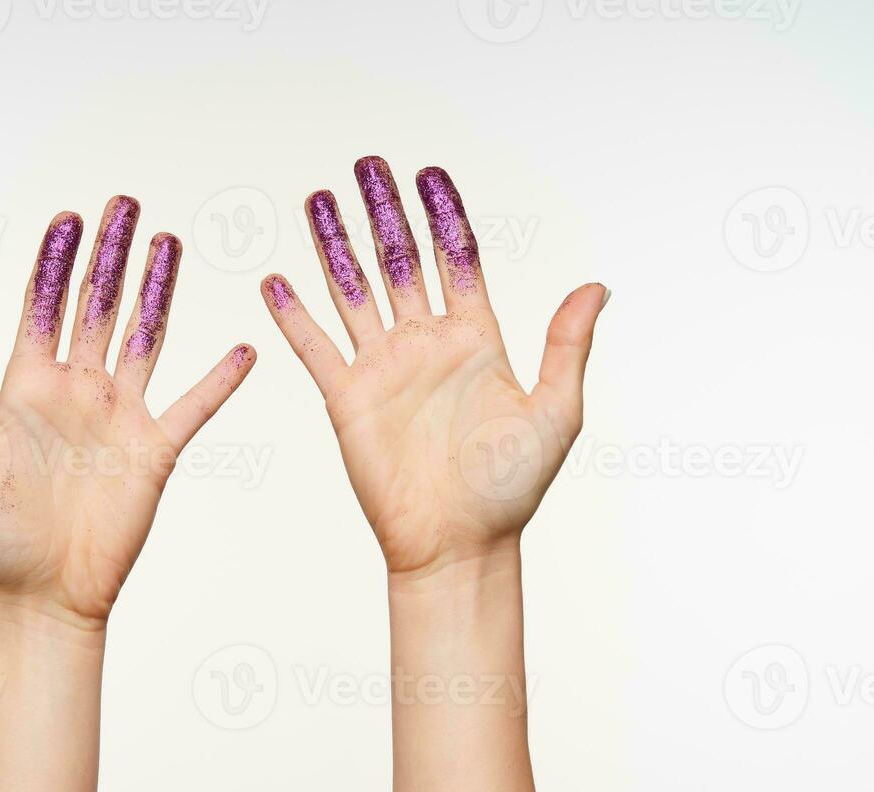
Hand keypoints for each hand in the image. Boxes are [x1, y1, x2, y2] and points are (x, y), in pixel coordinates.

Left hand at [0, 196, 255, 628]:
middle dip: (110, 255)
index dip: (55, 262)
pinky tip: (242, 349)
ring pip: (144, 337)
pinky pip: (195, 406)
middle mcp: (76, 394)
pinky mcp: (154, 452)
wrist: (37, 599)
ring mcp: (119, 419)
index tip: (68, 218)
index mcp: (26, 390)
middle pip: (97, 306)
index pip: (43, 308)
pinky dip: (221, 380)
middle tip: (125, 205)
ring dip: (157, 290)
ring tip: (169, 243)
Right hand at [262, 158, 607, 575]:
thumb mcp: (556, 412)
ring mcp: (383, 369)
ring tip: (318, 200)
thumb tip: (597, 287)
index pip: (456, 260)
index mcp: (476, 340)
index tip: (429, 175)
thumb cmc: (510, 489)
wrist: (457, 543)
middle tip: (367, 166)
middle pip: (400, 262)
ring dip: (335, 246)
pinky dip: (294, 316)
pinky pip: (315, 347)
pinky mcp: (347, 399)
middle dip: (383, 213)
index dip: (442, 216)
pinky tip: (276, 281)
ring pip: (353, 292)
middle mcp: (426, 345)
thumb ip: (567, 346)